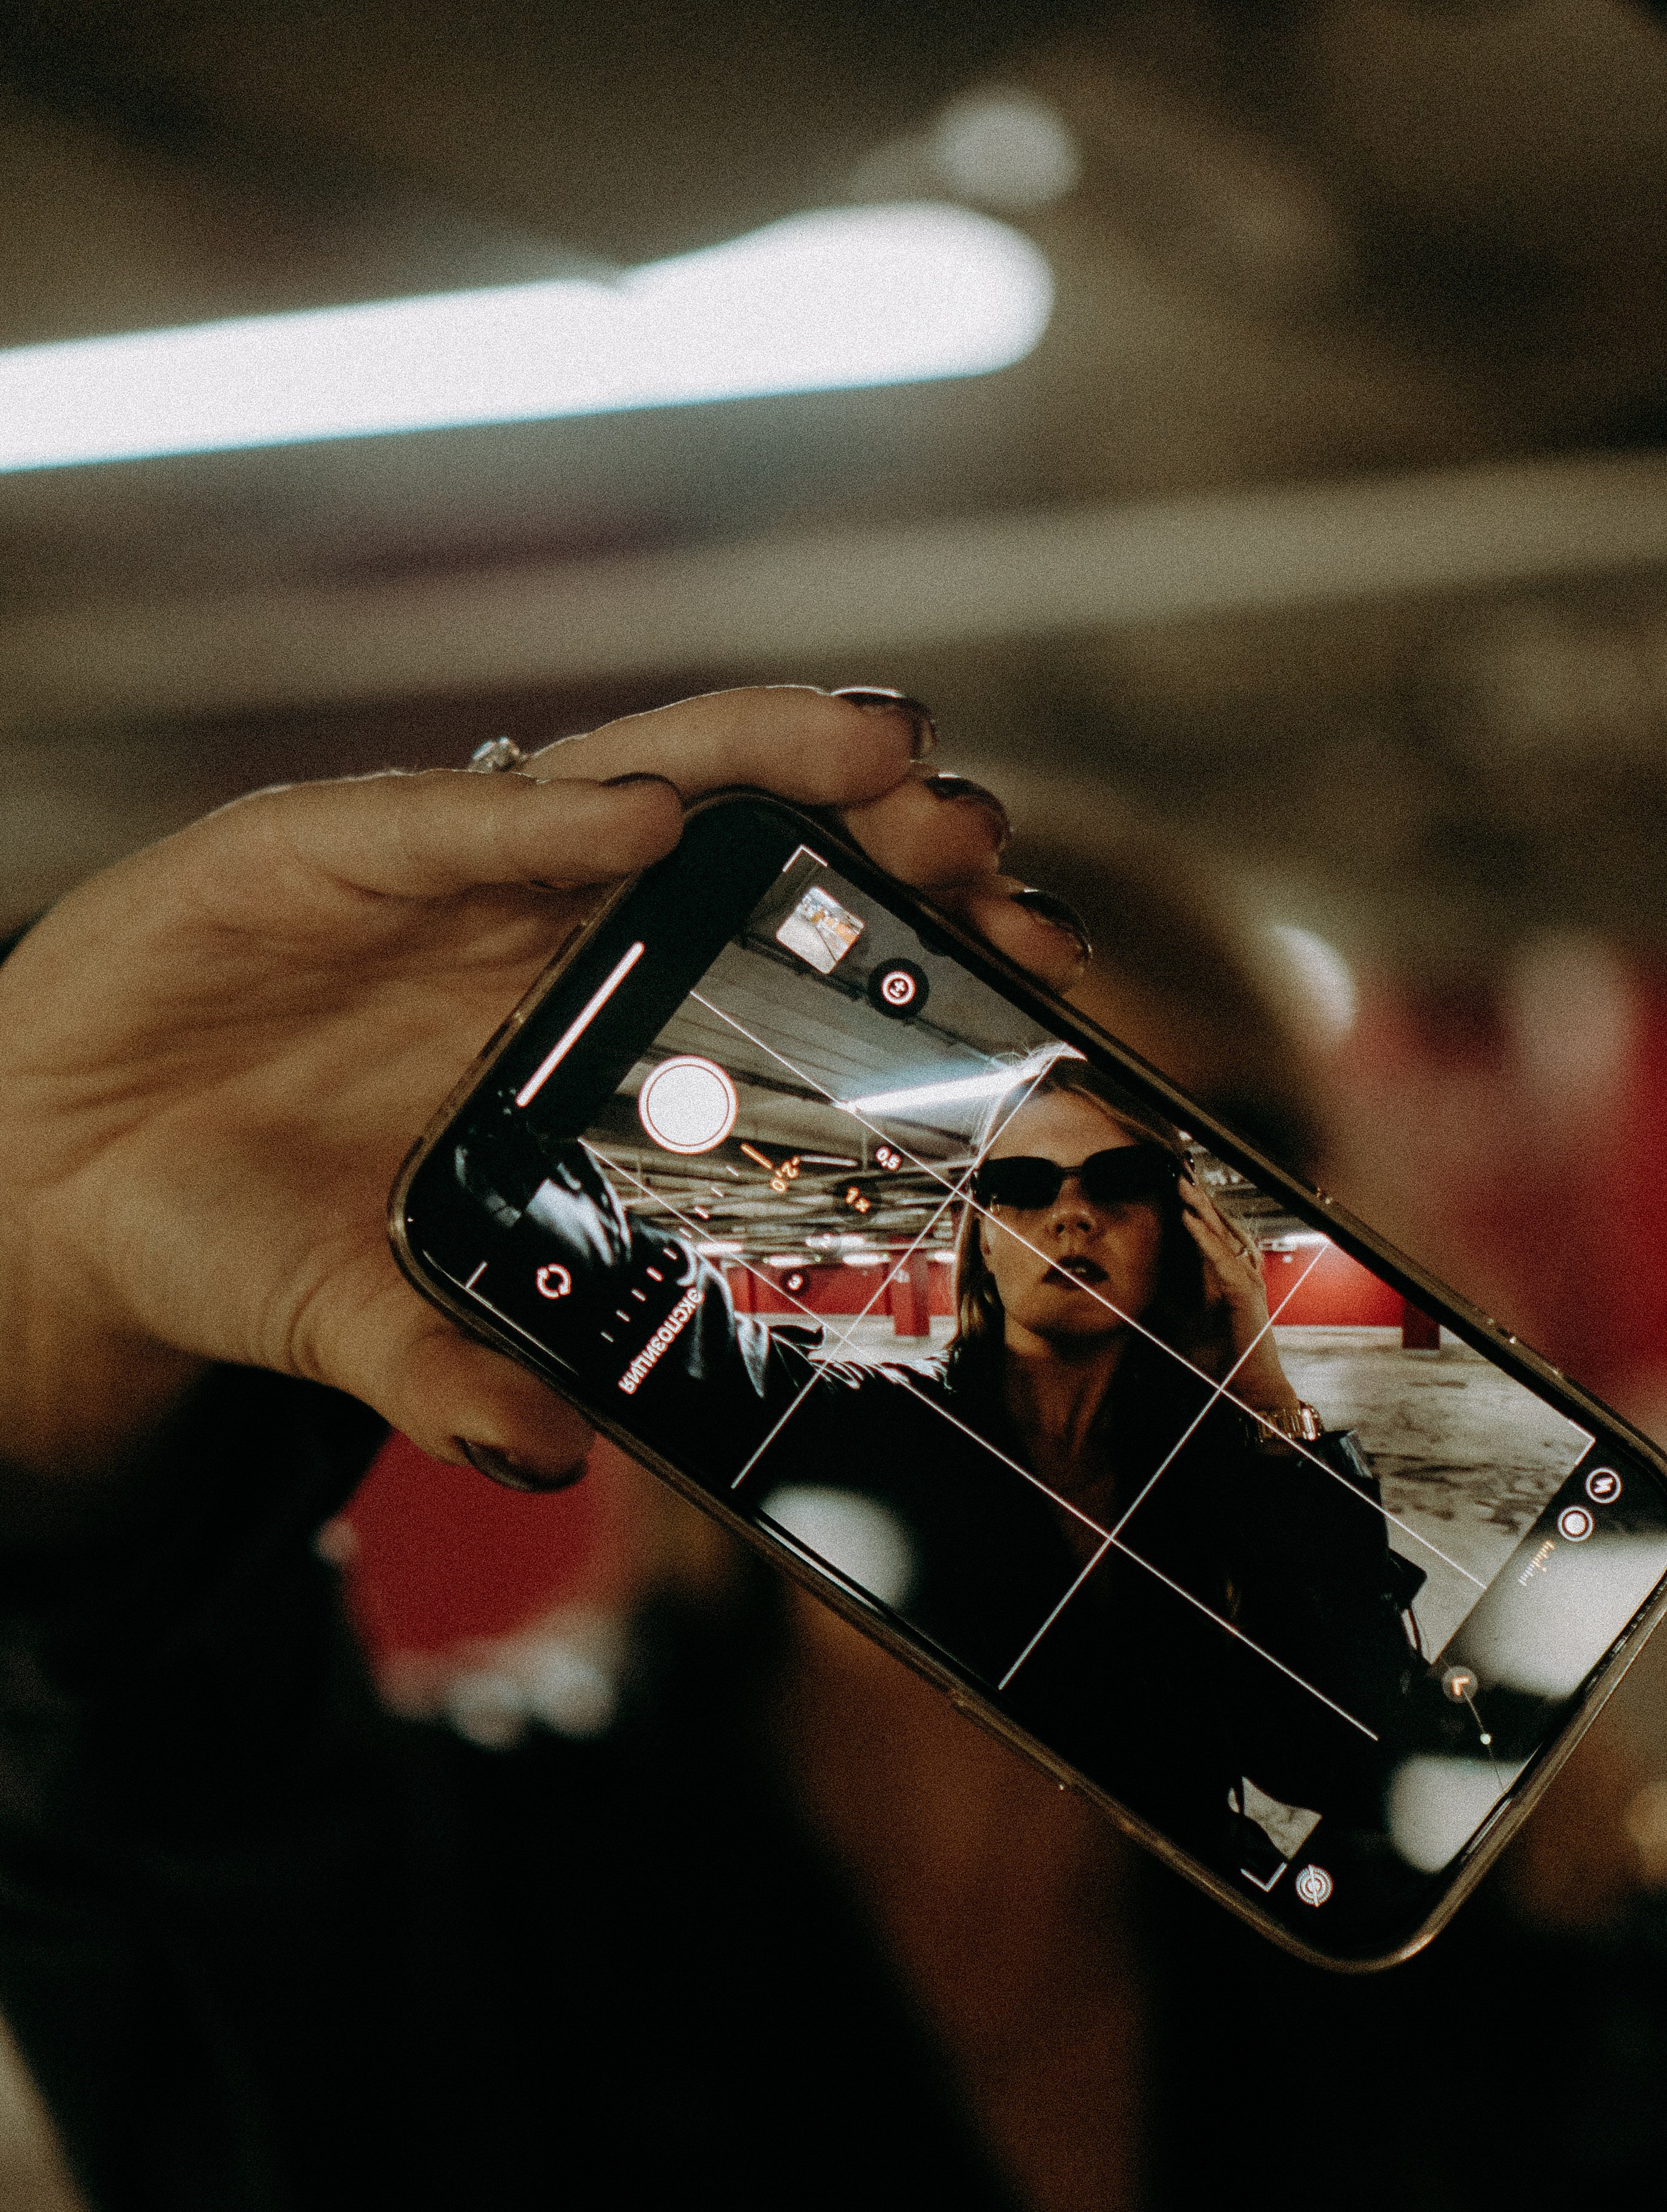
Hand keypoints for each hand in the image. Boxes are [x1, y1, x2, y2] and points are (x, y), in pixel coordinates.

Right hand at [0, 687, 1086, 1525]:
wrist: (57, 1173)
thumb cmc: (237, 1230)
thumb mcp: (357, 1319)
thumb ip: (451, 1373)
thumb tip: (556, 1460)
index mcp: (572, 1030)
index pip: (763, 968)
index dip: (893, 952)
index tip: (1033, 955)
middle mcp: (527, 932)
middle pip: (733, 852)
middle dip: (864, 832)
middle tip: (981, 838)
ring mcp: (426, 879)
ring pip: (618, 783)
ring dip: (753, 758)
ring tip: (879, 751)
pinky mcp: (306, 846)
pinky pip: (433, 824)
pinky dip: (531, 816)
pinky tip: (635, 814)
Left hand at [1177, 1170, 1297, 1411]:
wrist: (1247, 1388)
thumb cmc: (1220, 1358)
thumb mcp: (1182, 1325)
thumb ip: (1167, 1302)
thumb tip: (1136, 1287)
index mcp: (1222, 1276)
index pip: (1205, 1234)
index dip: (1190, 1209)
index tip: (1171, 1186)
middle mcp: (1236, 1271)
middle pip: (1215, 1227)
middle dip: (1197, 1199)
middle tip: (1177, 1171)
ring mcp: (1244, 1278)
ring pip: (1221, 1234)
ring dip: (1200, 1209)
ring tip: (1182, 1185)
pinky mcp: (1244, 1291)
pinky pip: (1222, 1257)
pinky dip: (1205, 1237)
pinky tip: (1189, 1219)